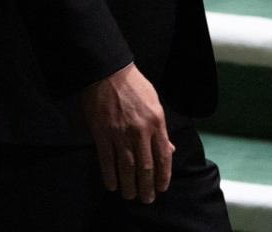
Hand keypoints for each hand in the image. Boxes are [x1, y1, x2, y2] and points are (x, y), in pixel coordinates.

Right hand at [81, 62, 174, 203]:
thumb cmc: (134, 85)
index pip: (163, 156)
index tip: (162, 188)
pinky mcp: (102, 133)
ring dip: (129, 185)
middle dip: (147, 186)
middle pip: (146, 167)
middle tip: (147, 198)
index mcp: (156, 122)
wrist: (107, 71)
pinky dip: (109, 175)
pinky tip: (112, 185)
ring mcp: (120, 133)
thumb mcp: (155, 103)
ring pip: (127, 167)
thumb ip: (161, 129)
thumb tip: (169, 149)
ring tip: (130, 195)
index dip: (163, 176)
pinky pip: (107, 160)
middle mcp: (140, 131)